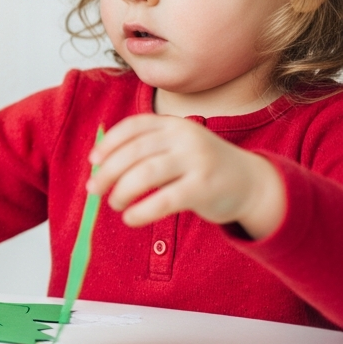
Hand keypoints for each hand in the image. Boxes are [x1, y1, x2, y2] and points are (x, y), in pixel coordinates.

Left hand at [88, 114, 284, 237]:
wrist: (250, 183)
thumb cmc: (200, 167)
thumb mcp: (177, 148)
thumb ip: (146, 150)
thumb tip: (99, 168)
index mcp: (174, 124)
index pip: (134, 126)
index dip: (109, 143)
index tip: (93, 160)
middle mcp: (185, 138)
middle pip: (134, 152)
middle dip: (108, 172)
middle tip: (94, 189)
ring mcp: (197, 161)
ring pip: (145, 174)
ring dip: (122, 191)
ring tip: (114, 204)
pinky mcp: (204, 188)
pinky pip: (164, 200)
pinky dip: (141, 211)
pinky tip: (130, 218)